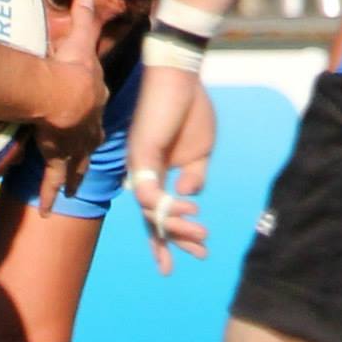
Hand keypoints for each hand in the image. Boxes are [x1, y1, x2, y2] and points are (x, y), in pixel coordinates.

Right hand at [32, 0, 106, 211]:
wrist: (65, 94)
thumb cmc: (71, 66)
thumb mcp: (79, 41)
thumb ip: (83, 20)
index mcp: (92, 98)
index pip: (93, 105)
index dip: (89, 110)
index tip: (86, 118)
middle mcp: (88, 124)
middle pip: (89, 140)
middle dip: (85, 151)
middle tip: (82, 161)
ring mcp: (75, 143)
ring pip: (75, 165)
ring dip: (72, 178)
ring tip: (70, 193)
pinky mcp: (60, 156)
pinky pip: (54, 179)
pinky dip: (50, 193)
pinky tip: (45, 210)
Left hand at [126, 62, 210, 273]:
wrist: (182, 79)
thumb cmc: (190, 110)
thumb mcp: (200, 153)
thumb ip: (195, 178)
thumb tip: (187, 198)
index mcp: (155, 175)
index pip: (157, 214)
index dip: (167, 239)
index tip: (182, 262)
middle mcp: (142, 174)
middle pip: (152, 219)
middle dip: (175, 241)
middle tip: (200, 254)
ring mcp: (139, 167)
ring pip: (151, 212)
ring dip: (177, 226)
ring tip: (202, 235)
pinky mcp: (141, 156)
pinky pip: (150, 192)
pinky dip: (167, 206)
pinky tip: (189, 208)